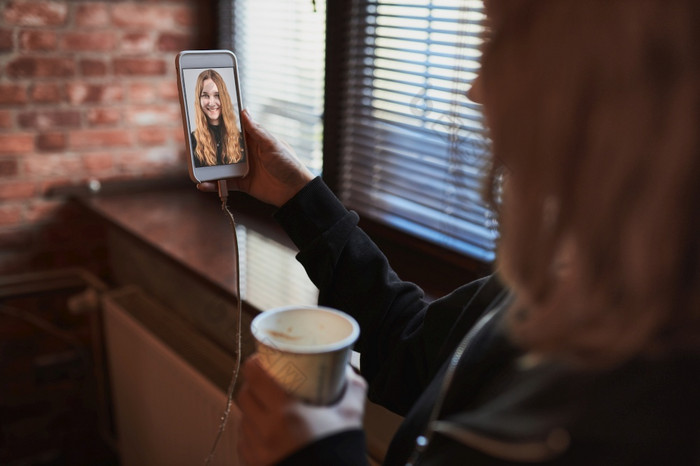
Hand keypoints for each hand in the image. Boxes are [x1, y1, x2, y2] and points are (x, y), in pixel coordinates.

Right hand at [198, 109, 313, 206]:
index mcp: (255, 140)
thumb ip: (256, 131)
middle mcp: (247, 153)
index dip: (222, 124)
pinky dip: (213, 185)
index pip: (235, 129)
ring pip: (221, 165)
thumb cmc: (288, 163)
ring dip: (208, 166)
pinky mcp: (242, 184)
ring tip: (193, 164)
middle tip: (193, 142)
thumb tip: (244, 111)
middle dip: (210, 146)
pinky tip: (202, 184)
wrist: (295, 191)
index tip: (206, 117)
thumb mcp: (272, 144)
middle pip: (224, 147)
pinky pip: (225, 184)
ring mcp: (243, 169)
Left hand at [236, 355, 366, 465]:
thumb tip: (347, 371)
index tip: (262, 358)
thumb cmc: (339, 451)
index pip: (254, 375)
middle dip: (253, 385)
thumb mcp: (351, 416)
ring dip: (252, 409)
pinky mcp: (253, 463)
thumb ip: (351, 388)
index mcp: (286, 412)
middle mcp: (265, 430)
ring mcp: (256, 449)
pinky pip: (244, 442)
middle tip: (267, 381)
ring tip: (267, 407)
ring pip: (243, 418)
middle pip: (244, 394)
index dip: (255, 362)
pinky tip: (266, 432)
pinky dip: (253, 433)